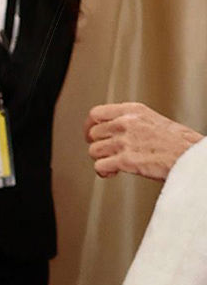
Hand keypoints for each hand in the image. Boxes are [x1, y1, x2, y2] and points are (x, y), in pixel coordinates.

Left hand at [86, 102, 201, 180]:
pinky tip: (111, 173)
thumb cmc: (181, 143)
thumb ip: (134, 122)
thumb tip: (114, 128)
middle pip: (93, 134)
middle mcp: (127, 123)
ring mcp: (125, 142)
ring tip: (112, 163)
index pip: (96, 113)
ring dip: (101, 159)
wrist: (194, 158)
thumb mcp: (155, 120)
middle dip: (97, 145)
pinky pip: (100, 166)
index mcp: (134, 111)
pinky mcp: (126, 160)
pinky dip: (103, 172)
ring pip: (94, 150)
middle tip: (105, 152)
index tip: (90, 133)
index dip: (90, 125)